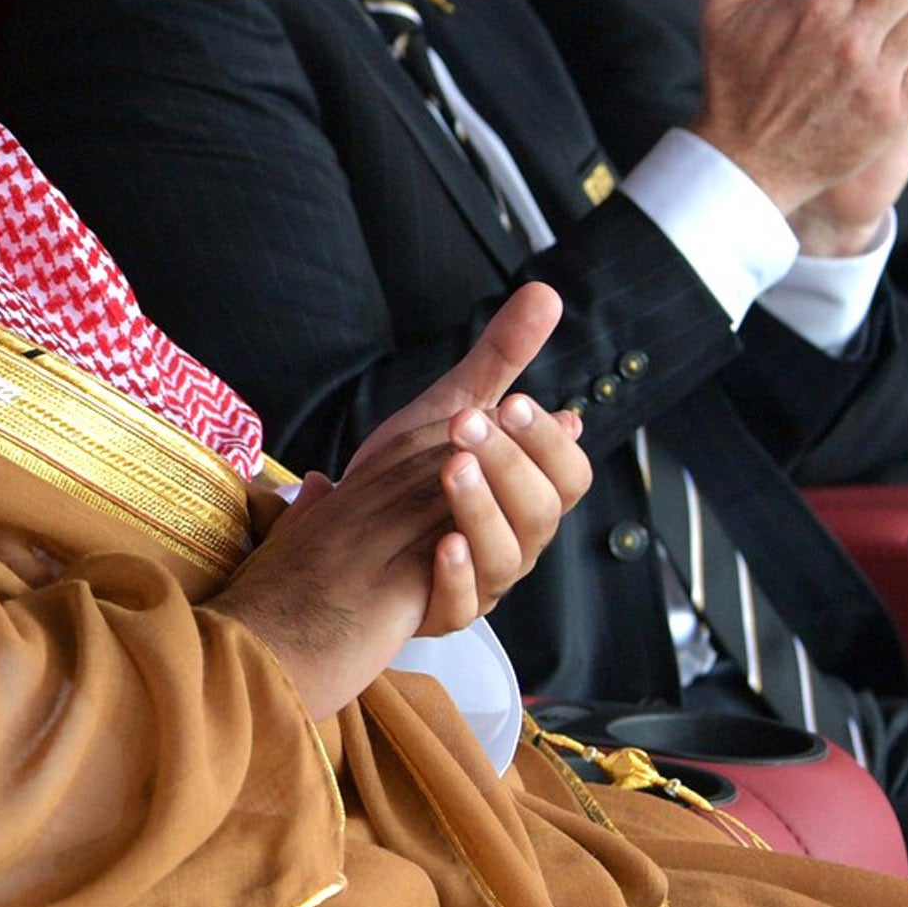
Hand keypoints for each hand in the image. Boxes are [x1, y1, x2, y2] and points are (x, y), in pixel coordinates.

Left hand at [214, 286, 593, 719]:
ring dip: (483, 509)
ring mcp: (480, 580)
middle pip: (543, 512)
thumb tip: (547, 294)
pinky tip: (441, 546)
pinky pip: (463, 607)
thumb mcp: (451, 407)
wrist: (339, 538)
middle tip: (468, 426)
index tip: (516, 402)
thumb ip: (501, 356)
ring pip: (509, 557)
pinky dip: (457, 577)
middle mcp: (513, 539)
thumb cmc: (405, 476)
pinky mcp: (437, 612)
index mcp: (525, 494)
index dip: (548, 441)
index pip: (568, 474)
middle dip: (510, 465)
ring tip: (451, 470)